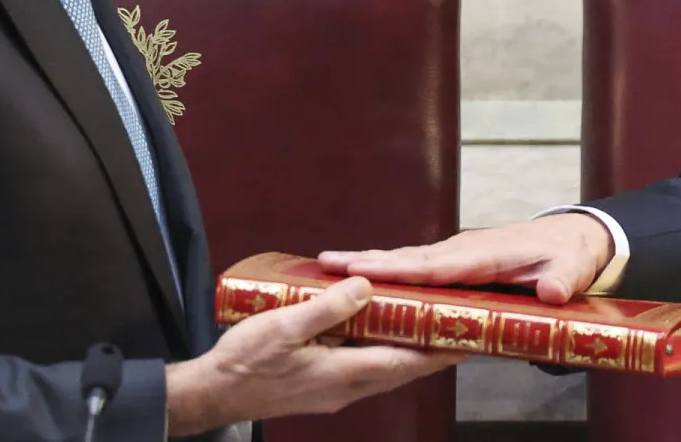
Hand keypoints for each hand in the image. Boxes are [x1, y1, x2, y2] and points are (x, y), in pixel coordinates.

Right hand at [164, 276, 463, 434]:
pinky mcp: (322, 388)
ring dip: (407, 352)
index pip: (405, 363)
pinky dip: (380, 352)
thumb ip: (329, 308)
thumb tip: (368, 286)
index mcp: (345, 373)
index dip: (438, 352)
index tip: (467, 340)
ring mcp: (335, 392)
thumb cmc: (246, 362)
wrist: (213, 394)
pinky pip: (363, 369)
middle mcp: (347, 388)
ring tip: (429, 327)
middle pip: (401, 370)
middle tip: (458, 328)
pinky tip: (378, 333)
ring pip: (383, 371)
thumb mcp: (285, 327)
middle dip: (431, 352)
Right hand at [317, 214, 615, 304]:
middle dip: (370, 261)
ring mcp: (457, 252)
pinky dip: (388, 266)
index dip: (404, 270)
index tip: (370, 271)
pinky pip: (416, 264)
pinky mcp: (455, 259)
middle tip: (328, 262)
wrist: (571, 237)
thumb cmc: (568, 256)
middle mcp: (464, 250)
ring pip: (408, 258)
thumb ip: (562, 281)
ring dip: (370, 261)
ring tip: (329, 264)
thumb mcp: (572, 269)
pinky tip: (363, 273)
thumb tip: (552, 292)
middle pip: (411, 258)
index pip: (439, 265)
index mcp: (486, 254)